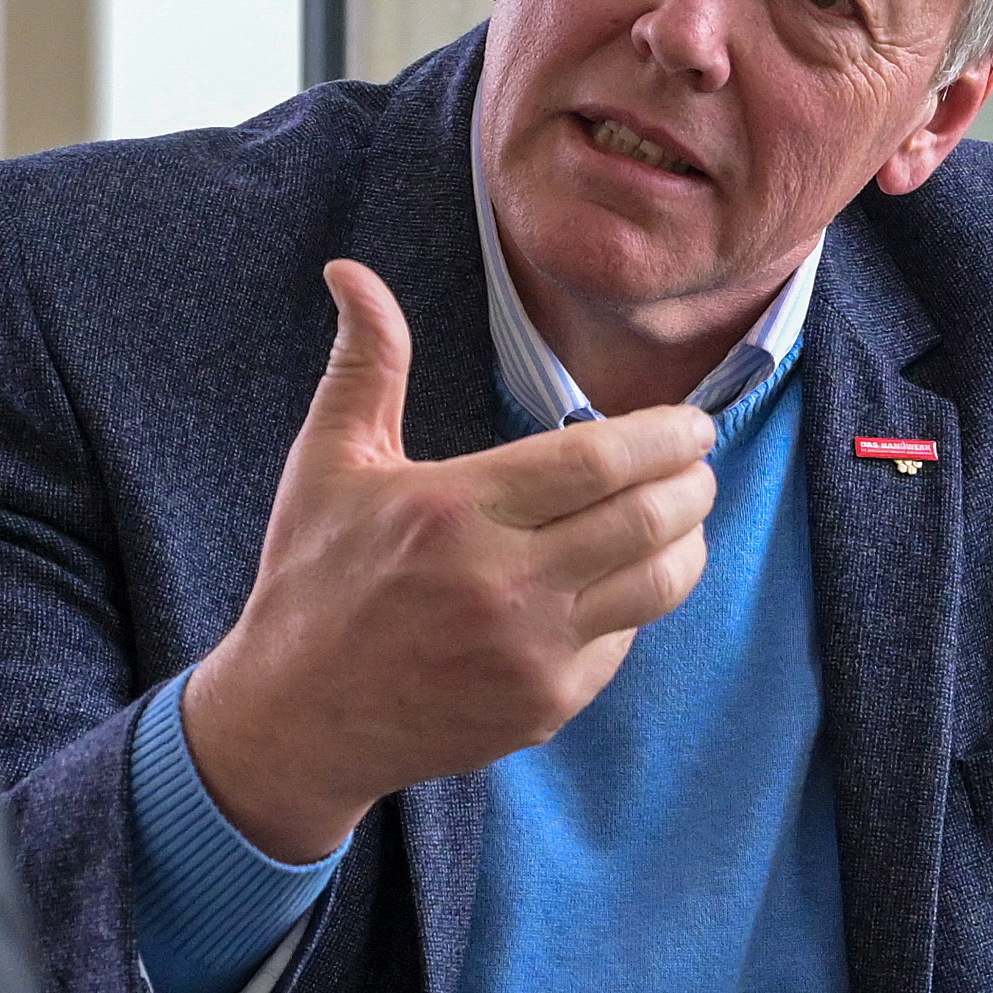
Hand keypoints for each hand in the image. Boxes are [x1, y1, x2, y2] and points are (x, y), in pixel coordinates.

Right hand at [175, 260, 718, 860]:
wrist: (295, 720)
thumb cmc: (311, 581)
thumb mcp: (328, 464)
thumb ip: (366, 364)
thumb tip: (352, 272)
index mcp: (455, 511)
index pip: (600, 460)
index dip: (666, 436)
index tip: (692, 425)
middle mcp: (503, 583)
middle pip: (649, 518)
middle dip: (694, 482)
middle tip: (697, 464)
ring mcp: (531, 652)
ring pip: (659, 584)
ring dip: (688, 541)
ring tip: (679, 515)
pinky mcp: (546, 704)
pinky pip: (626, 641)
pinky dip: (636, 603)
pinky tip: (617, 580)